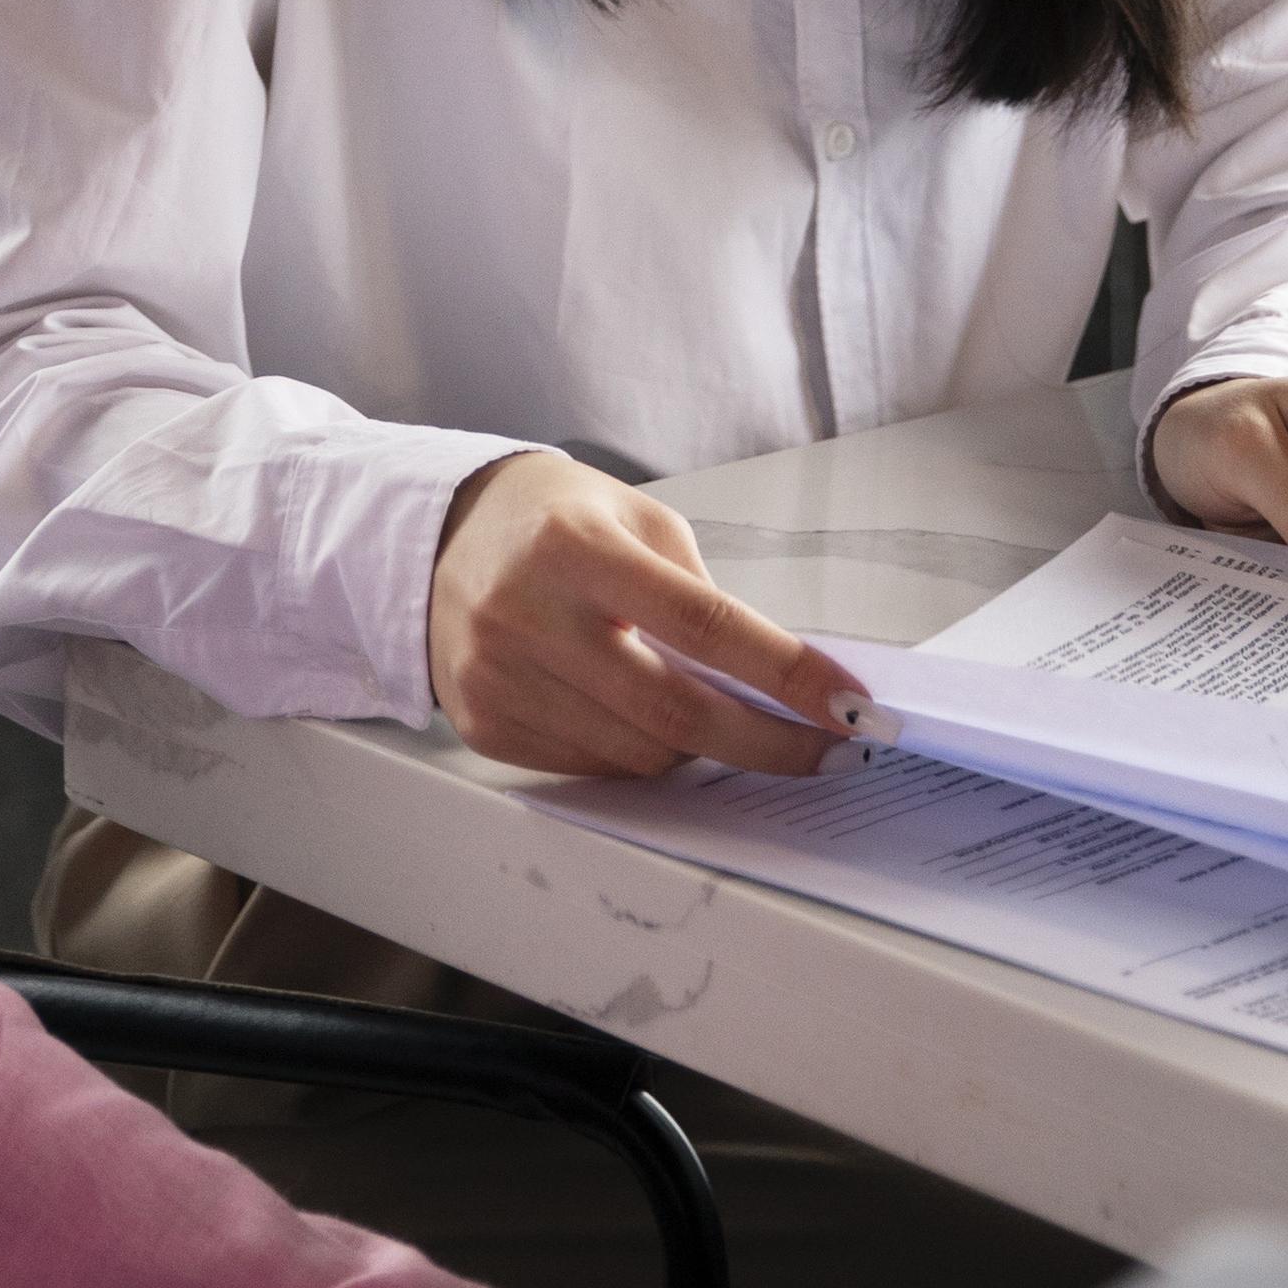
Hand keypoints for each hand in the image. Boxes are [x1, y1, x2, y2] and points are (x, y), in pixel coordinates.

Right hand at [426, 449, 861, 775]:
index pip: (703, 625)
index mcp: (577, 549)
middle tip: (826, 754)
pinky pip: (595, 768)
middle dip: (768, 742)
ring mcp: (500, 679)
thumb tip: (774, 686)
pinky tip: (642, 718)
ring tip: (718, 717)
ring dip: (699, 748)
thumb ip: (698, 595)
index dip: (786, 673)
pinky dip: (639, 754)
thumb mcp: (635, 519)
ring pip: (639, 754)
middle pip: (675, 710)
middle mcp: (528, 616)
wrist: (438, 539)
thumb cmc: (556, 522)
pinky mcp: (485, 726)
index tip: (848, 705)